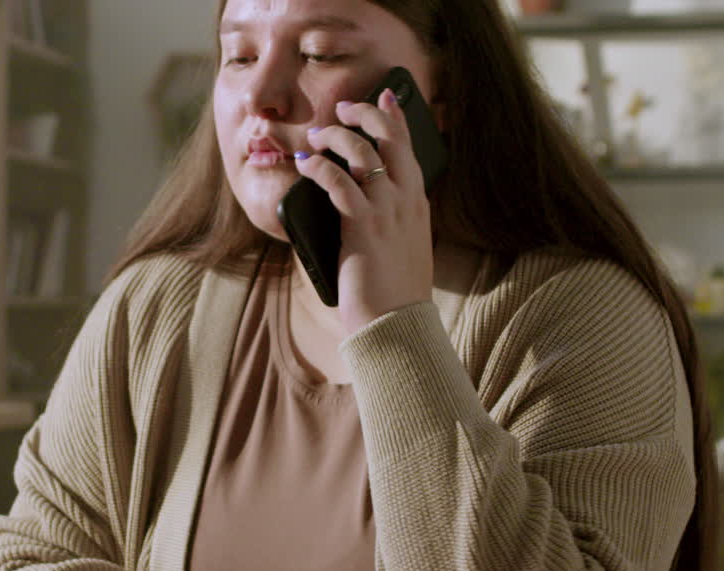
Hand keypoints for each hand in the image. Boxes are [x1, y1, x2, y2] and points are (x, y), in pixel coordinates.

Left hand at [297, 88, 433, 334]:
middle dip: (364, 114)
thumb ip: (393, 218)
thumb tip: (364, 199)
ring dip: (334, 137)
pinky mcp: (363, 225)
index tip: (385, 95)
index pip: (410, 147)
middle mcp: (406, 199)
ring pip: (361, 153)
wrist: (397, 323)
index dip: (396, 116)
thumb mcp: (402, 245)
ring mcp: (387, 210)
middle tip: (341, 110)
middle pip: (389, 138)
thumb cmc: (393, 290)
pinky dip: (318, 168)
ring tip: (316, 139)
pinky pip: (338, 182)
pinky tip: (305, 164)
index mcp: (418, 202)